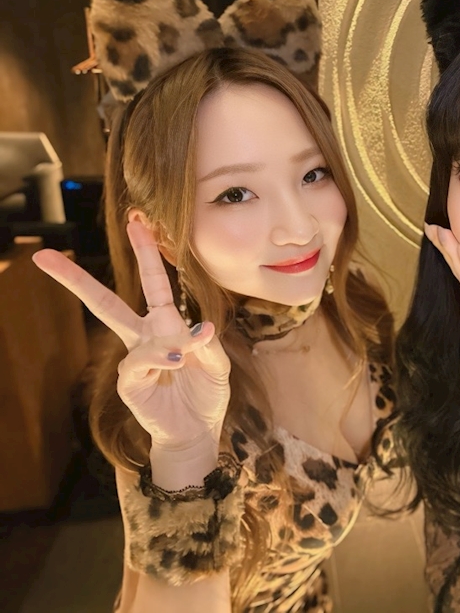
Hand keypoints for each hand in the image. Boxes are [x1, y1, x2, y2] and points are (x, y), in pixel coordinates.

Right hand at [32, 220, 231, 451]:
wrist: (197, 432)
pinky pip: (136, 363)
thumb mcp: (218, 364)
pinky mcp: (129, 383)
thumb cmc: (205, 394)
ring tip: (183, 359)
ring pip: (123, 332)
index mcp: (167, 324)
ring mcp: (134, 359)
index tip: (137, 223)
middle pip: (105, 302)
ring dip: (159, 343)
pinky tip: (176, 365)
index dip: (147, 253)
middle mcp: (144, 337)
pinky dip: (157, 361)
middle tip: (46, 256)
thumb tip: (199, 328)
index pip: (154, 283)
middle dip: (76, 279)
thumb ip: (210, 345)